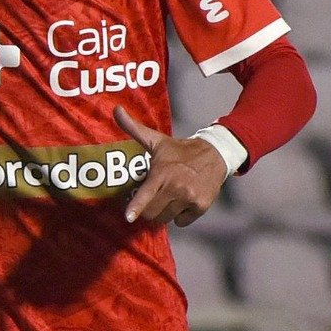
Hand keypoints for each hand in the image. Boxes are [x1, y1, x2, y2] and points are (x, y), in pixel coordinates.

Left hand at [114, 106, 226, 226]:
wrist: (215, 155)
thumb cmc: (179, 150)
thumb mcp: (156, 140)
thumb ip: (133, 128)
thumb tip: (115, 109)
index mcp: (162, 173)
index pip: (146, 194)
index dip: (135, 208)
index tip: (128, 217)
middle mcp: (176, 187)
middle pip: (152, 212)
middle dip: (145, 210)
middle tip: (148, 201)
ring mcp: (189, 199)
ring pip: (166, 218)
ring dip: (162, 212)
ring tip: (164, 198)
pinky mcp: (201, 207)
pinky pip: (181, 221)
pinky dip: (179, 216)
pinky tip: (180, 201)